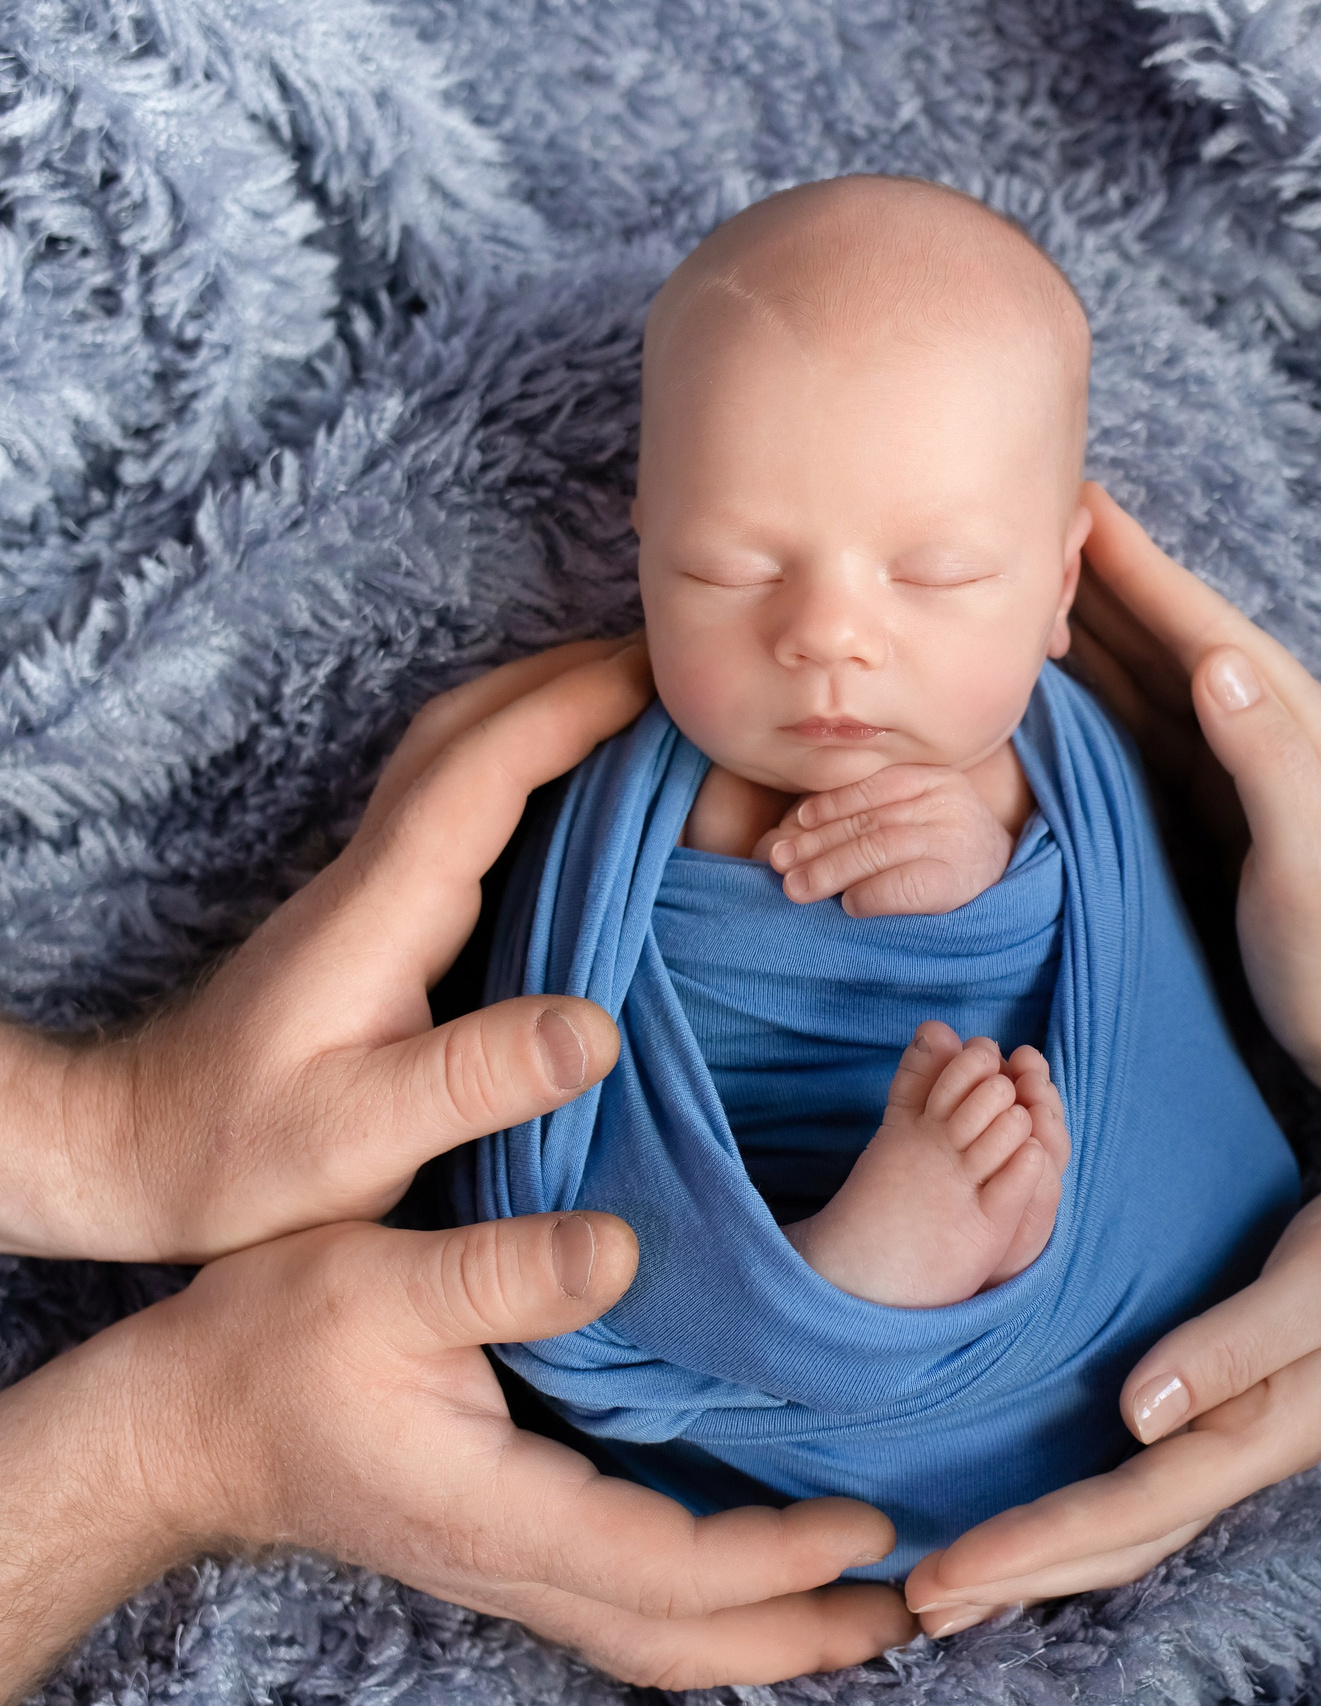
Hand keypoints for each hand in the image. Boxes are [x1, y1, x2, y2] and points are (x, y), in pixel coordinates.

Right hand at [0, 1210, 910, 1697]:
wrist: (184, 1422)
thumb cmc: (272, 1349)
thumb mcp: (382, 1286)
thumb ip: (506, 1276)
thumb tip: (624, 1252)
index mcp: (498, 1515)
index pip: (666, 1566)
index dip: (774, 1561)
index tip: (865, 1529)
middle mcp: (512, 1561)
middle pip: (676, 1639)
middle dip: (792, 1636)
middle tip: (901, 1612)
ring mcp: (505, 1562)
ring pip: (651, 1631)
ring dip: (755, 1628)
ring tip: (848, 1603)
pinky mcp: (499, 1537)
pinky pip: (621, 1596)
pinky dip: (700, 1597)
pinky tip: (736, 1559)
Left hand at [6, 638, 654, 1261]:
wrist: (140, 1146)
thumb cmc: (241, 1153)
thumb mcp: (360, 1138)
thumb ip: (475, 1082)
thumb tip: (598, 1029)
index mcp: (384, 904)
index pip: (485, 768)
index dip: (576, 711)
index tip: (666, 678)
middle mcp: (376, 868)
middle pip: (468, 725)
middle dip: (570, 676)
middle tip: (670, 660)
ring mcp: (371, 881)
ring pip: (457, 748)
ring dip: (542, 702)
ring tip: (635, 701)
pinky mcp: (377, 908)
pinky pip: (459, 795)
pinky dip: (522, 756)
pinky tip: (569, 785)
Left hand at [761, 765, 1013, 916]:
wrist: (1007, 881)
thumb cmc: (946, 851)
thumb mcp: (916, 816)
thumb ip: (868, 815)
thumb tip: (791, 832)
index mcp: (933, 779)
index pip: (870, 788)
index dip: (826, 807)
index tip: (792, 826)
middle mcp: (947, 803)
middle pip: (868, 820)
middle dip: (816, 842)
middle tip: (778, 862)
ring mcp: (955, 841)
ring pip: (879, 849)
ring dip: (830, 870)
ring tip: (795, 887)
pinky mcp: (957, 881)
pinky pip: (902, 885)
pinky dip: (869, 895)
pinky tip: (848, 905)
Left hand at [902, 1156, 1320, 1632]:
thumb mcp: (1319, 1286)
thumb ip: (1231, 1347)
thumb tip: (1134, 1413)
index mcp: (1255, 1434)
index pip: (1121, 1510)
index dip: (1029, 1547)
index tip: (946, 1576)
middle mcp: (1240, 1450)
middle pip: (1113, 1539)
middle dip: (1015, 1576)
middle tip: (917, 1602)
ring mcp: (1238, 1435)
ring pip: (1125, 1521)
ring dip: (1041, 1558)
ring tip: (961, 1582)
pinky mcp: (1233, 1403)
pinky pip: (1141, 1479)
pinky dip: (1079, 1512)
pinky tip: (1044, 1515)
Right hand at [1065, 481, 1320, 1114]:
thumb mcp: (1315, 865)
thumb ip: (1269, 761)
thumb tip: (1216, 660)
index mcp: (1305, 729)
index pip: (1209, 633)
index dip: (1144, 571)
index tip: (1087, 505)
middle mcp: (1275, 731)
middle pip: (1177, 640)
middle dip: (1109, 580)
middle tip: (1037, 522)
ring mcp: (1244, 769)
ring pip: (1156, 680)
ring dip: (1098, 627)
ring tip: (1033, 581)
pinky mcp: (1217, 807)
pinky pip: (1147, 732)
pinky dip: (1101, 693)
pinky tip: (1064, 673)